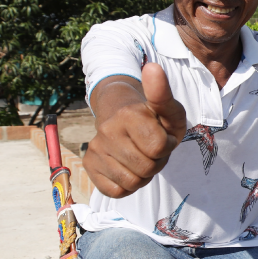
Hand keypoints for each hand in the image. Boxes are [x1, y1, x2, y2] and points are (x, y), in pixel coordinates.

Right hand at [86, 62, 187, 197]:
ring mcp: (95, 149)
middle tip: (152, 148)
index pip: (159, 148)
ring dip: (143, 175)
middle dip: (156, 162)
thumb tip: (152, 67)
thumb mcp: (168, 108)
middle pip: (147, 168)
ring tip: (141, 156)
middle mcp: (107, 130)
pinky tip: (128, 167)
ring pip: (132, 183)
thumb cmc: (153, 117)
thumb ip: (163, 93)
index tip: (163, 136)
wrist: (124, 118)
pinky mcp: (89, 165)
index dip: (167, 146)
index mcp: (128, 114)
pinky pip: (116, 191)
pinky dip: (127, 185)